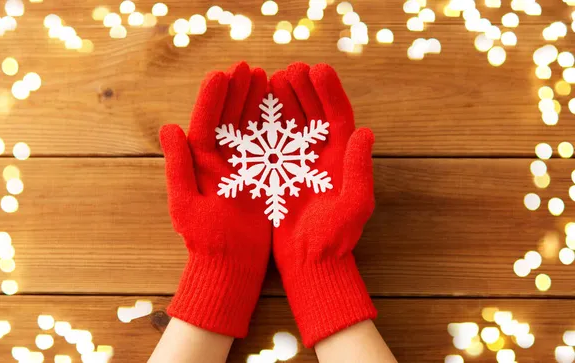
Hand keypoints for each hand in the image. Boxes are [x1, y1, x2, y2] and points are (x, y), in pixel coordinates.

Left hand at [159, 62, 270, 337]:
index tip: (223, 74)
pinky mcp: (259, 177)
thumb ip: (179, 167)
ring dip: (254, 103)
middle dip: (236, 93)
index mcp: (199, 164)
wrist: (231, 265)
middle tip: (248, 68)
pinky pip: (265, 145)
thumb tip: (169, 128)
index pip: (205, 124)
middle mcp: (218, 162)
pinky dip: (272, 126)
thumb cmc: (206, 240)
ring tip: (264, 77)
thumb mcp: (186, 205)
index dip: (212, 98)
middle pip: (227, 119)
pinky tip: (280, 108)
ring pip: (247, 128)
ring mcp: (239, 167)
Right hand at [270, 63, 376, 347]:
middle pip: (314, 114)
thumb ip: (358, 169)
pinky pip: (272, 143)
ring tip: (273, 79)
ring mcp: (300, 164)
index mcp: (342, 159)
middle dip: (305, 89)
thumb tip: (366, 131)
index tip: (317, 68)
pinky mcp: (279, 173)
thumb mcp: (353, 205)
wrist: (310, 262)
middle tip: (292, 69)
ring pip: (293, 124)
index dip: (329, 91)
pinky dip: (266, 124)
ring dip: (285, 100)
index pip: (338, 117)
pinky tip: (256, 108)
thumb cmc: (335, 238)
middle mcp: (322, 156)